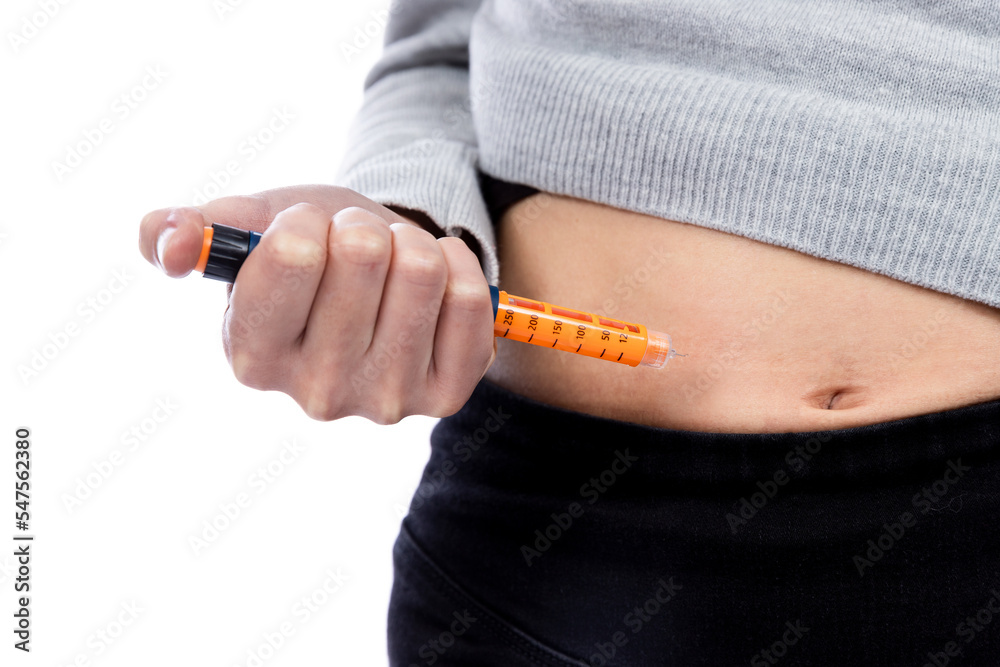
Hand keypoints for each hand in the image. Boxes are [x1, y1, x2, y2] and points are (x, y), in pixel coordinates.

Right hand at [139, 185, 496, 422]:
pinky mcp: (448, 395)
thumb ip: (191, 232)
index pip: (293, 254)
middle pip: (363, 254)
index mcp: (253, 356)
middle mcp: (316, 394)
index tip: (306, 229)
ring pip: (422, 271)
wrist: (383, 281)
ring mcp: (387, 400)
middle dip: (361, 226)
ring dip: (410, 241)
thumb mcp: (251, 229)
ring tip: (394, 259)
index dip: (306, 221)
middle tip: (356, 244)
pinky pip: (472, 298)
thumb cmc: (312, 254)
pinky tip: (436, 277)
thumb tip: (169, 246)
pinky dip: (458, 263)